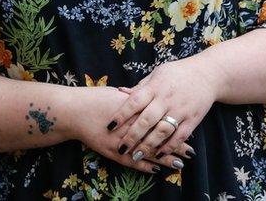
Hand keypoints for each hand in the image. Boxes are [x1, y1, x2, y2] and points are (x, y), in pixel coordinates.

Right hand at [69, 86, 195, 172]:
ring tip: (180, 165)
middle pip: (158, 138)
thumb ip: (136, 98)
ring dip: (164, 159)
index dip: (175, 126)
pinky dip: (144, 166)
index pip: (162, 120)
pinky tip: (156, 170)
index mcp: (136, 110)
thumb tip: (150, 96)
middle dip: (175, 145)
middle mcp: (131, 127)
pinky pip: (132, 162)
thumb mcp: (118, 95)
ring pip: (148, 153)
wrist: (73, 110)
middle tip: (191, 152)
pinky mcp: (113, 152)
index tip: (189, 131)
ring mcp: (122, 142)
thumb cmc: (95, 99)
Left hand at [105, 59, 218, 167]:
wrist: (208, 74)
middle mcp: (166, 99)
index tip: (110, 126)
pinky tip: (158, 155)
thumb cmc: (177, 73)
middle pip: (146, 120)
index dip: (121, 114)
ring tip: (136, 156)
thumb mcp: (157, 74)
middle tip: (121, 148)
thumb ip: (140, 86)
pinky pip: (180, 136)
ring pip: (162, 131)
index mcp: (155, 87)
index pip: (134, 101)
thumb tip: (120, 92)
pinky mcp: (193, 119)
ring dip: (148, 145)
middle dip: (132, 136)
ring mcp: (180, 110)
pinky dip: (169, 146)